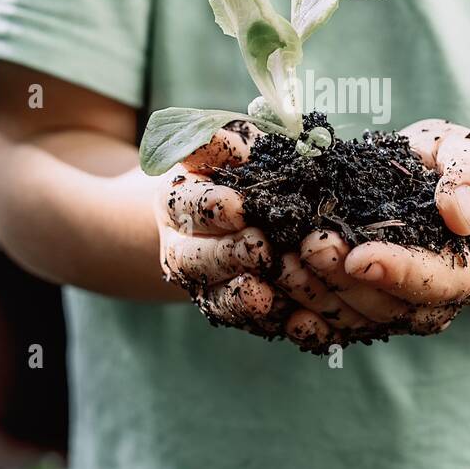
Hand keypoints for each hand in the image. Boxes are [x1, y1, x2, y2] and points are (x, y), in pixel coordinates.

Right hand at [154, 122, 294, 339]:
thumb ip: (228, 144)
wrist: (236, 215)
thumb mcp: (234, 147)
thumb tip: (231, 145)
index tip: (239, 206)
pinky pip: (244, 323)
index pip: (187, 205)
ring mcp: (203, 284)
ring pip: (215, 297)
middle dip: (228, 254)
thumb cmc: (239, 171)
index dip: (212, 207)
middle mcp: (182, 248)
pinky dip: (266, 324)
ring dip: (240, 298)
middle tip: (261, 247)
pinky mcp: (229, 310)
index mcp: (177, 202)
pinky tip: (292, 319)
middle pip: (195, 258)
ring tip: (266, 294)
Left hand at [277, 119, 469, 347]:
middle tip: (305, 243)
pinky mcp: (352, 310)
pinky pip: (322, 322)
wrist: (427, 183)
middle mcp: (425, 305)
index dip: (394, 272)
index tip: (358, 255)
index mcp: (462, 272)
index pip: (432, 282)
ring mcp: (386, 312)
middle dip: (338, 278)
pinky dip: (292, 312)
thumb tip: (458, 214)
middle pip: (381, 306)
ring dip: (308, 292)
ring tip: (275, 257)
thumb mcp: (469, 156)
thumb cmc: (452, 167)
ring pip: (346, 317)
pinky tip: (262, 292)